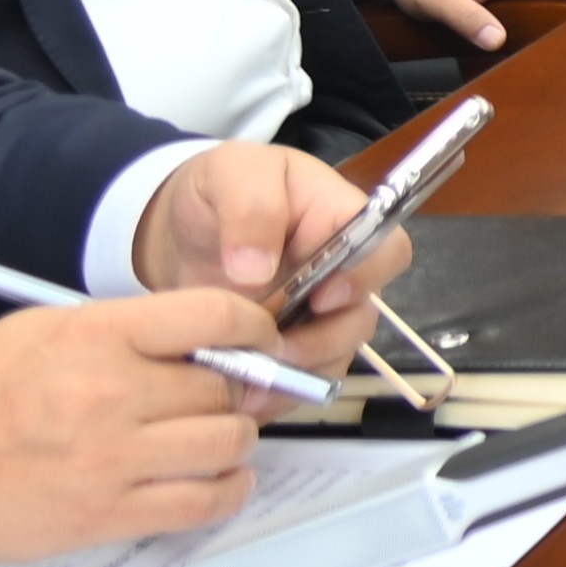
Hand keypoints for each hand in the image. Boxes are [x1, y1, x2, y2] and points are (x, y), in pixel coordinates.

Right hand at [0, 290, 271, 566]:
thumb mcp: (42, 331)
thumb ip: (125, 329)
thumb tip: (206, 341)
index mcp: (95, 336)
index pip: (215, 316)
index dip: (254, 328)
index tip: (257, 341)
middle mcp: (110, 394)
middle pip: (227, 385)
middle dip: (237, 390)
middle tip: (222, 397)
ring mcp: (111, 459)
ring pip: (228, 443)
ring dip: (235, 441)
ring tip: (214, 439)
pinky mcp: (107, 515)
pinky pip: (205, 503)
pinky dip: (227, 491)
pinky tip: (216, 481)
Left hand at [134, 142, 400, 375]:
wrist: (177, 228)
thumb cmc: (218, 188)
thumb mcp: (231, 175)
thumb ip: (250, 210)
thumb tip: (257, 269)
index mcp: (341, 220)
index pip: (388, 251)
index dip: (367, 278)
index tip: (322, 296)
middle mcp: (340, 273)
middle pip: (362, 316)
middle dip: (323, 340)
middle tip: (274, 347)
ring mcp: (316, 315)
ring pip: (334, 356)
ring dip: (298, 370)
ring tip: (249, 372)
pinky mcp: (289, 347)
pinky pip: (300, 380)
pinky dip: (274, 391)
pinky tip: (240, 389)